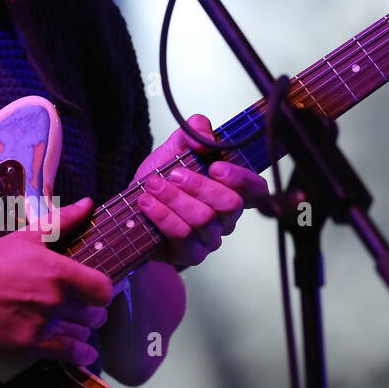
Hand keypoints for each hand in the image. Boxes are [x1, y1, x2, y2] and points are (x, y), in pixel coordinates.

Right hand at [0, 197, 113, 365]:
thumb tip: (88, 203)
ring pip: (84, 334)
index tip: (96, 291)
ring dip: (82, 330)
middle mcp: (55, 300)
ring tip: (72, 324)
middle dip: (92, 311)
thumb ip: (62, 222)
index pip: (104, 289)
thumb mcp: (27, 237)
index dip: (103, 292)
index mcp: (58, 271)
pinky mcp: (31, 345)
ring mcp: (44, 324)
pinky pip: (71, 354)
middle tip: (81, 308)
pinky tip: (81, 350)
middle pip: (96, 314)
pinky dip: (81, 354)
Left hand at [133, 115, 268, 269]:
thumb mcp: (174, 149)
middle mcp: (226, 217)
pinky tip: (147, 203)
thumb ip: (192, 133)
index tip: (215, 166)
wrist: (133, 209)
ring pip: (204, 219)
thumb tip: (204, 137)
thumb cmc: (160, 181)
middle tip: (174, 174)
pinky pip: (183, 236)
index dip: (241, 178)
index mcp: (231, 190)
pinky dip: (163, 216)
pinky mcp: (192, 254)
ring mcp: (211, 238)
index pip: (256, 189)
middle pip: (230, 204)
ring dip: (175, 199)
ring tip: (153, 185)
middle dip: (199, 186)